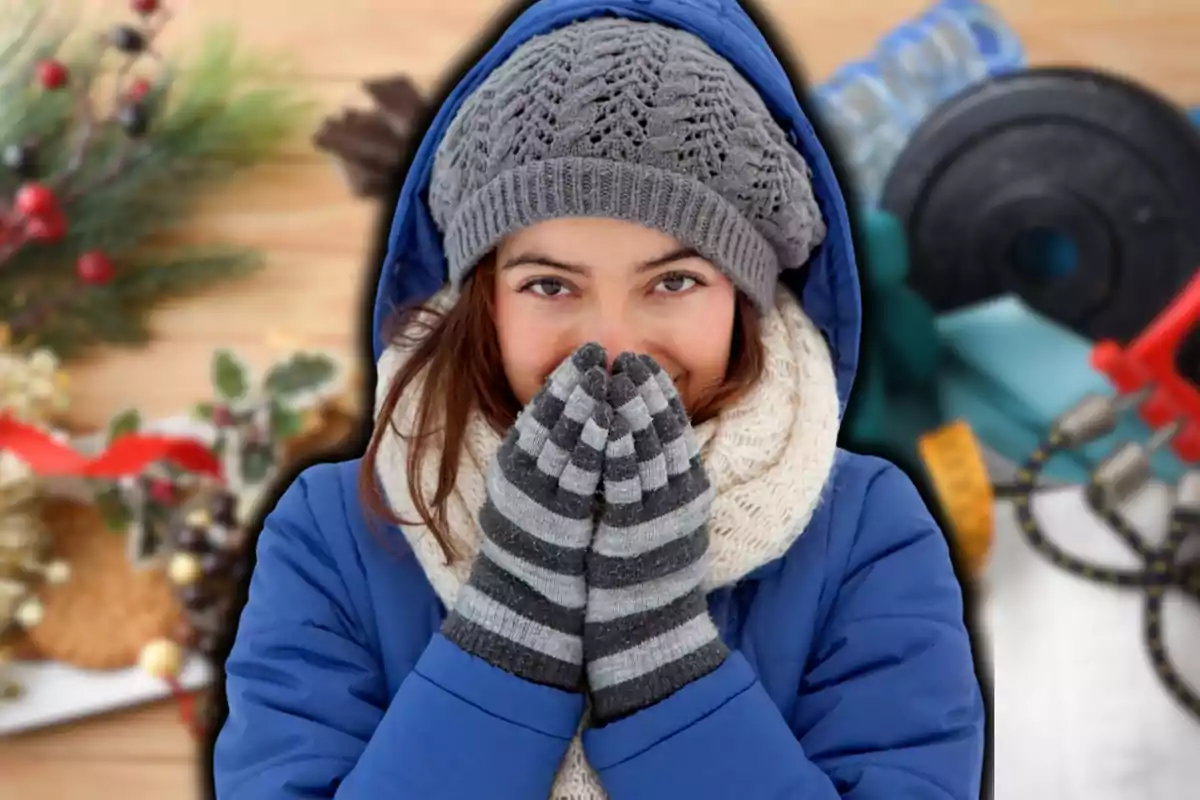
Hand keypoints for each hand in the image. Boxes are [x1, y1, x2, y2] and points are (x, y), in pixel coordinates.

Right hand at [442, 342, 610, 690]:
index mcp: (514, 471)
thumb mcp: (538, 502)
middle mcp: (518, 480)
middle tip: (596, 350)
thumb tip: (581, 428)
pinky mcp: (554, 522)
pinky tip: (607, 423)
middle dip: (575, 382)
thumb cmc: (540, 557)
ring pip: (559, 441)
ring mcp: (535, 500)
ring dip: (583, 404)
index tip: (585, 354)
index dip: (563, 382)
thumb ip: (551, 467)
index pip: (539, 414)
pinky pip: (575, 476)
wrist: (527, 613)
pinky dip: (590, 445)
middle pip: (548, 420)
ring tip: (604, 374)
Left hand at [584, 352, 727, 722]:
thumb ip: (662, 487)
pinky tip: (604, 420)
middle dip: (645, 390)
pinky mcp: (633, 530)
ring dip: (630, 408)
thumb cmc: (651, 581)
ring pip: (646, 448)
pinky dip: (616, 446)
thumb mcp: (666, 525)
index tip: (643, 364)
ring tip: (614, 374)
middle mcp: (679, 498)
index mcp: (689, 492)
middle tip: (628, 357)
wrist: (650, 633)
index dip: (660, 394)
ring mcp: (658, 513)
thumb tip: (645, 449)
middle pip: (664, 431)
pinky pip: (624, 480)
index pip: (678, 430)